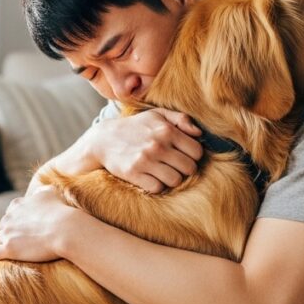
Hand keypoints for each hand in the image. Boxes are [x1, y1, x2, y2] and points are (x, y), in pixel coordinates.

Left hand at [0, 186, 82, 261]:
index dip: (18, 220)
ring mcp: (7, 233)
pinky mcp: (9, 248)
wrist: (65, 229)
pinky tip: (11, 257)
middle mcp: (9, 217)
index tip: (28, 227)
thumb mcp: (51, 193)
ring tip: (15, 250)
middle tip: (25, 240)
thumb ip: (42, 190)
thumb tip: (39, 191)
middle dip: (11, 232)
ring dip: (3, 243)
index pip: (10, 212)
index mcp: (17, 204)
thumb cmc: (61, 212)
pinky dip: (2, 255)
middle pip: (3, 226)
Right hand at [82, 109, 202, 192]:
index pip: (197, 151)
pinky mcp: (134, 174)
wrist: (104, 139)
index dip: (193, 155)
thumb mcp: (157, 115)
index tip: (184, 155)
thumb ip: (180, 119)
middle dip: (184, 168)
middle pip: (189, 168)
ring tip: (164, 172)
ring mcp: (145, 160)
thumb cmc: (135, 127)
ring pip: (175, 180)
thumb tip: (199, 133)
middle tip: (174, 165)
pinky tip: (151, 177)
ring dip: (172, 178)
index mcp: (166, 130)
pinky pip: (158, 188)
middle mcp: (158, 145)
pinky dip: (157, 185)